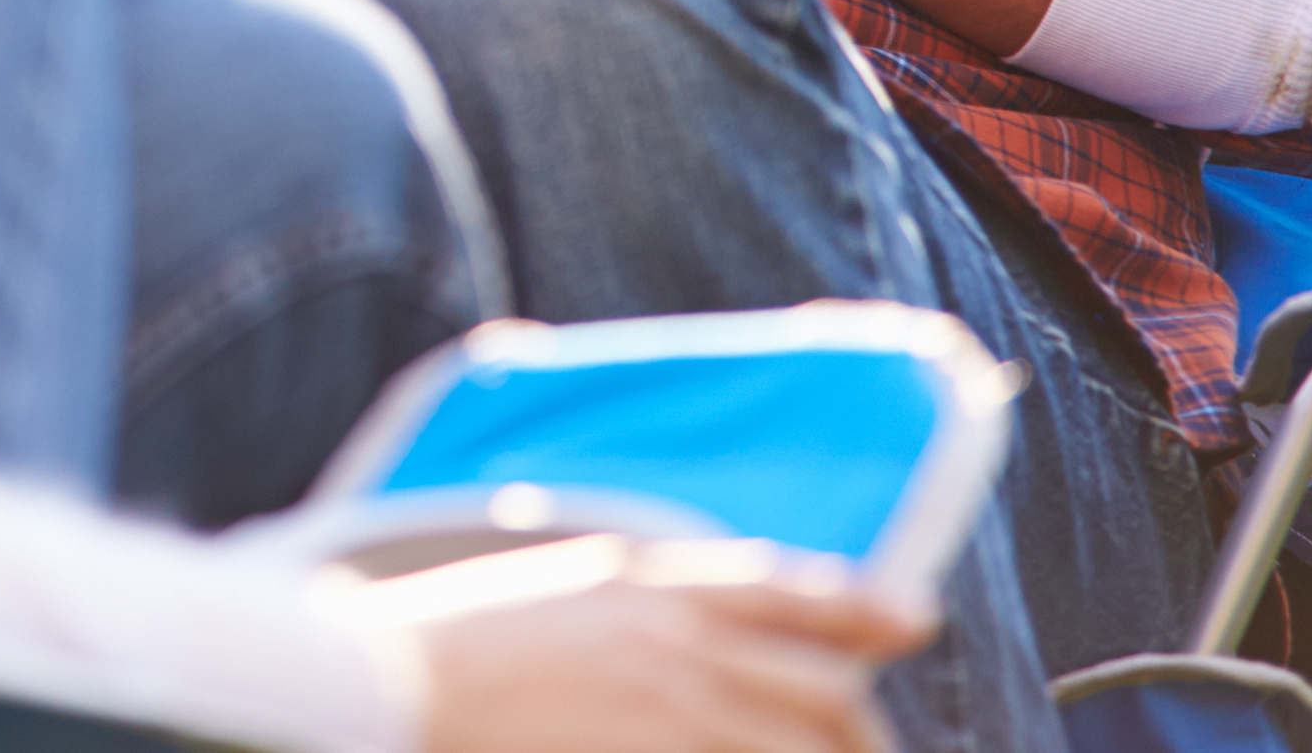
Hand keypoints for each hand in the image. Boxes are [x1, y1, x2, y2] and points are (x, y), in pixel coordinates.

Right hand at [356, 538, 923, 752]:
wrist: (396, 678)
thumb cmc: (478, 625)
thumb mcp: (577, 575)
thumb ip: (657, 585)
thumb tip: (720, 605)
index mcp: (654, 577)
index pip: (792, 587)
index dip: (866, 602)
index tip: (916, 616)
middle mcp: (676, 641)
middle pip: (818, 684)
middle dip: (859, 722)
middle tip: (867, 740)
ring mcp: (666, 711)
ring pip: (796, 746)